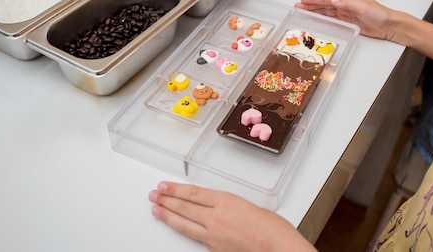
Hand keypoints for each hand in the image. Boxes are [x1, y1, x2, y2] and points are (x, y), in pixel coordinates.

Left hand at [149, 181, 315, 251]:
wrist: (278, 248)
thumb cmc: (272, 228)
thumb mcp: (248, 206)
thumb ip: (229, 207)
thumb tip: (218, 208)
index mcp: (226, 201)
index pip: (193, 193)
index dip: (175, 189)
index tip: (164, 186)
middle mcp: (216, 217)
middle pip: (185, 206)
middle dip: (167, 200)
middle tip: (154, 195)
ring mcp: (213, 235)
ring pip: (185, 223)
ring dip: (168, 215)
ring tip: (156, 209)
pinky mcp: (214, 249)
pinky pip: (194, 237)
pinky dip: (183, 230)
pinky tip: (176, 226)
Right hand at [295, 0, 400, 40]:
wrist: (389, 25)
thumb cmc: (380, 14)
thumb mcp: (363, 5)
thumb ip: (347, 2)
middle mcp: (345, 4)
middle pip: (324, 4)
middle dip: (311, 4)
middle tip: (298, 5)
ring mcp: (346, 13)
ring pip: (326, 11)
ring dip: (315, 11)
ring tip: (303, 11)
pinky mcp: (348, 22)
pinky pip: (332, 19)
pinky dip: (323, 18)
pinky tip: (317, 19)